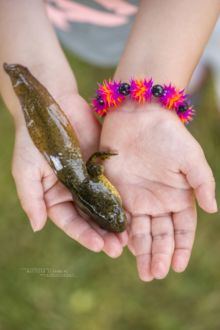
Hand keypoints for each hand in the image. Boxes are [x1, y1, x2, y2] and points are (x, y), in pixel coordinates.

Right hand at [12, 92, 126, 257]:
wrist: (54, 105)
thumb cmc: (34, 139)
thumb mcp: (25, 170)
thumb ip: (31, 199)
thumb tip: (37, 227)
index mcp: (55, 196)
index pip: (70, 222)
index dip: (84, 235)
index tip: (99, 246)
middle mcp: (74, 192)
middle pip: (91, 219)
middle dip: (103, 234)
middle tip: (118, 249)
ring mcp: (91, 180)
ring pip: (106, 206)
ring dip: (117, 222)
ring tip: (130, 238)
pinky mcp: (104, 167)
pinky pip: (116, 186)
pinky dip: (124, 201)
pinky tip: (135, 212)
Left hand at [100, 102, 216, 279]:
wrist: (137, 116)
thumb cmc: (168, 135)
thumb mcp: (191, 158)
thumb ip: (203, 183)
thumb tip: (213, 209)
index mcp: (179, 196)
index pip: (183, 229)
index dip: (182, 248)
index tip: (178, 267)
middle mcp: (159, 201)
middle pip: (161, 235)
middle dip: (160, 255)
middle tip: (155, 275)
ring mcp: (138, 198)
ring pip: (142, 231)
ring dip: (142, 252)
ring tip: (144, 272)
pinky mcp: (118, 192)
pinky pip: (121, 218)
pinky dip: (123, 235)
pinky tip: (124, 250)